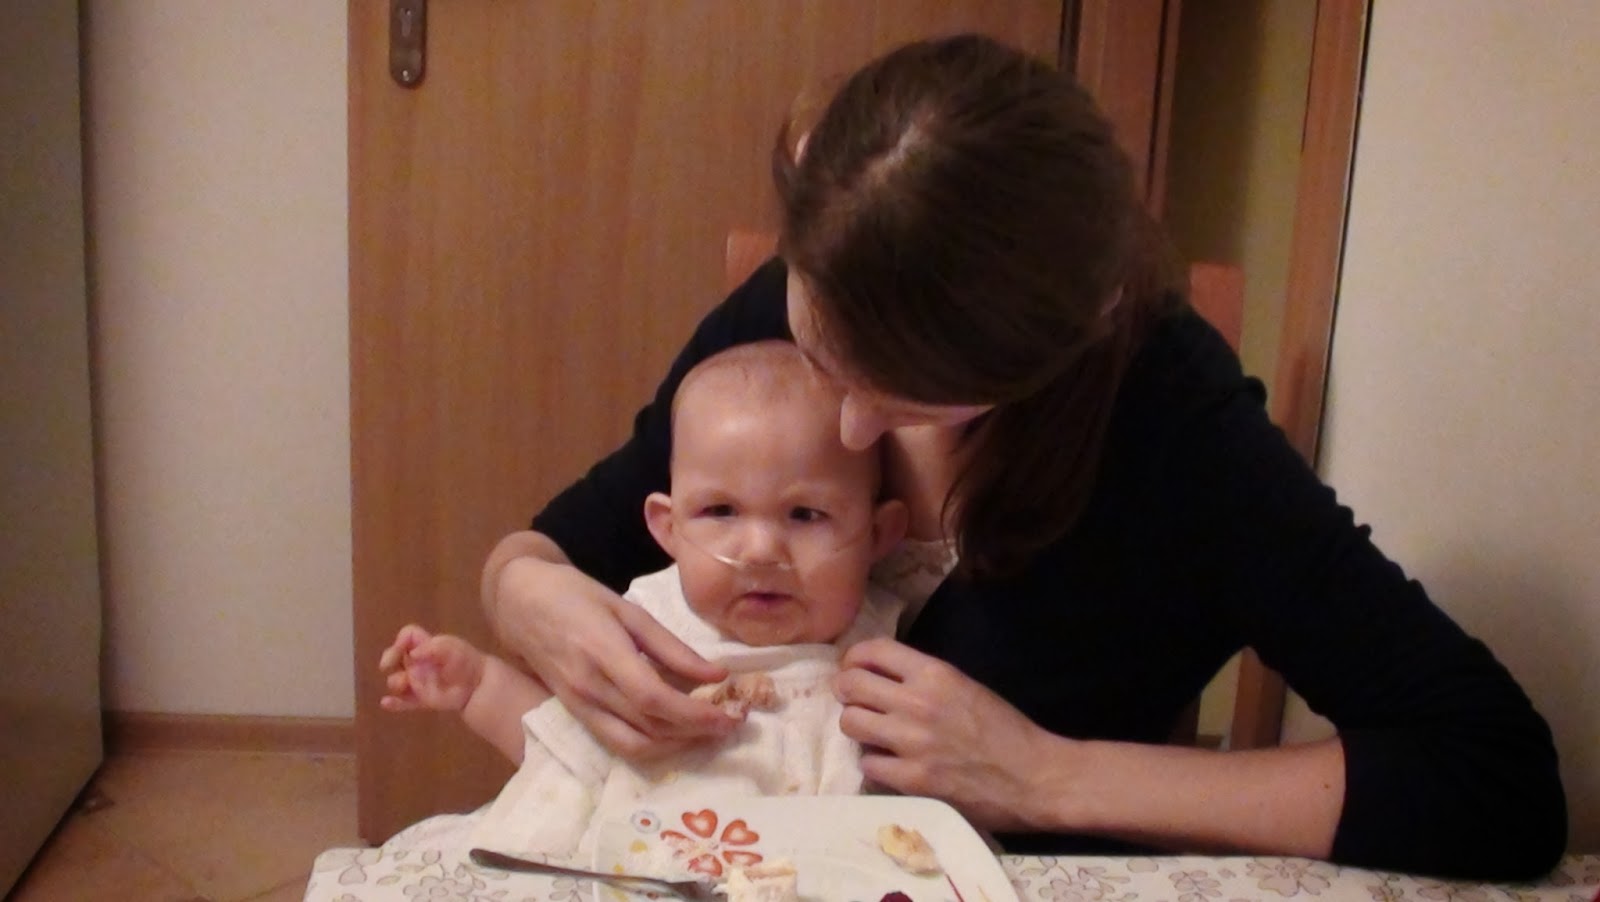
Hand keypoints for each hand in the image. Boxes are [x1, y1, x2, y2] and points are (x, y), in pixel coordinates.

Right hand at [378, 625, 484, 712]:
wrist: (479, 685)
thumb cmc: (466, 662)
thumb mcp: (451, 648)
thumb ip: (431, 648)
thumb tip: (412, 654)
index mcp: (426, 646)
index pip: (407, 636)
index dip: (400, 640)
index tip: (400, 649)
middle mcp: (419, 662)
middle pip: (396, 656)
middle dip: (389, 659)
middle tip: (387, 665)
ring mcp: (420, 681)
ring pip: (397, 680)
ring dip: (395, 682)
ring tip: (403, 684)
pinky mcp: (422, 699)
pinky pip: (404, 702)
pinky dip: (394, 703)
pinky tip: (386, 703)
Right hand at [492, 554, 737, 758]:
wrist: (521, 604)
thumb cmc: (578, 597)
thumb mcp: (629, 610)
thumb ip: (672, 647)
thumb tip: (717, 674)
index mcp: (605, 653)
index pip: (654, 699)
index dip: (695, 714)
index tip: (730, 715)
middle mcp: (589, 688)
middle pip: (649, 728)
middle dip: (696, 734)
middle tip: (731, 724)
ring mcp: (579, 706)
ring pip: (633, 746)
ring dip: (676, 747)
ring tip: (708, 732)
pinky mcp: (576, 715)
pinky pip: (617, 743)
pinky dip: (651, 746)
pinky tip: (676, 733)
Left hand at [835, 638, 1067, 832]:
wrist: (1034, 778)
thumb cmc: (1005, 730)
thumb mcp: (965, 686)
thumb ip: (924, 678)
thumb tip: (880, 675)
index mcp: (935, 674)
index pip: (873, 650)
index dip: (854, 657)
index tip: (853, 667)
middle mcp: (918, 703)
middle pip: (850, 685)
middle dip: (845, 690)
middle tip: (852, 699)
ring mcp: (912, 743)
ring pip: (850, 723)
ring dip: (856, 726)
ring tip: (870, 732)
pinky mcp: (912, 780)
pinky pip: (867, 763)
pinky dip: (874, 763)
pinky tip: (889, 763)